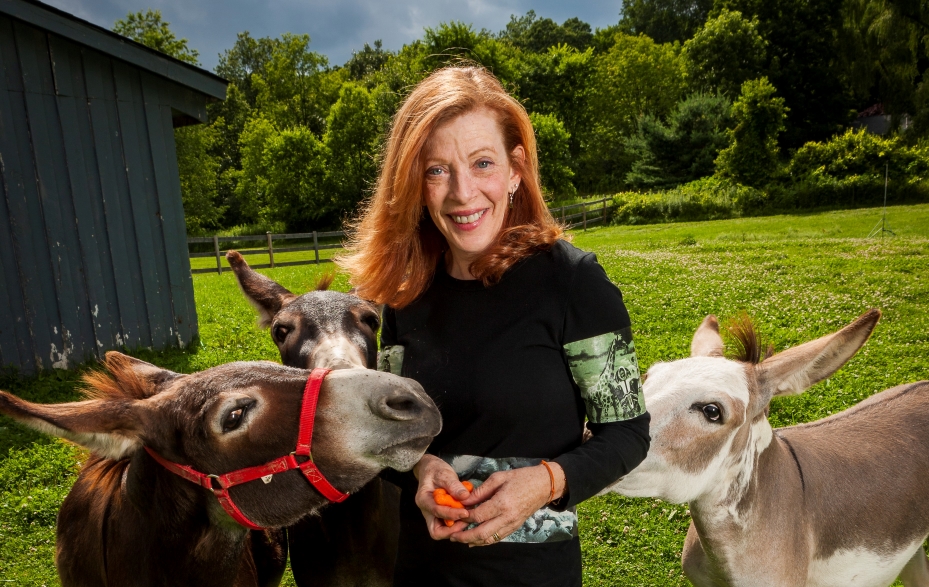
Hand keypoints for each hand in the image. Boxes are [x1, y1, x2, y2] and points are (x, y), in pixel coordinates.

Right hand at [412, 454, 472, 539]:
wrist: (431, 469)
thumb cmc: (436, 470)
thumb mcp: (444, 473)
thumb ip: (453, 485)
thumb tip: (465, 497)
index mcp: (423, 500)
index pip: (437, 512)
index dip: (452, 514)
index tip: (466, 512)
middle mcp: (426, 511)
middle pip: (436, 532)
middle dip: (452, 530)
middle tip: (467, 520)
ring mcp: (432, 515)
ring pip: (442, 531)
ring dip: (456, 528)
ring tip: (468, 516)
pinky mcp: (440, 516)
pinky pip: (448, 526)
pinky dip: (457, 523)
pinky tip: (466, 513)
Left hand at [451, 462, 565, 546]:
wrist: (543, 485)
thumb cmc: (521, 478)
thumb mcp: (498, 478)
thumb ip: (481, 491)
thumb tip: (465, 500)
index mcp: (502, 503)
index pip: (478, 516)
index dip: (464, 517)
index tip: (454, 514)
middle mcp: (507, 517)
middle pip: (482, 533)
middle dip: (465, 536)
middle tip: (452, 535)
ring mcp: (512, 524)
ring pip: (489, 539)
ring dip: (473, 541)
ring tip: (459, 539)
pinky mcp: (515, 527)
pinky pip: (497, 538)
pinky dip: (485, 541)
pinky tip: (475, 541)